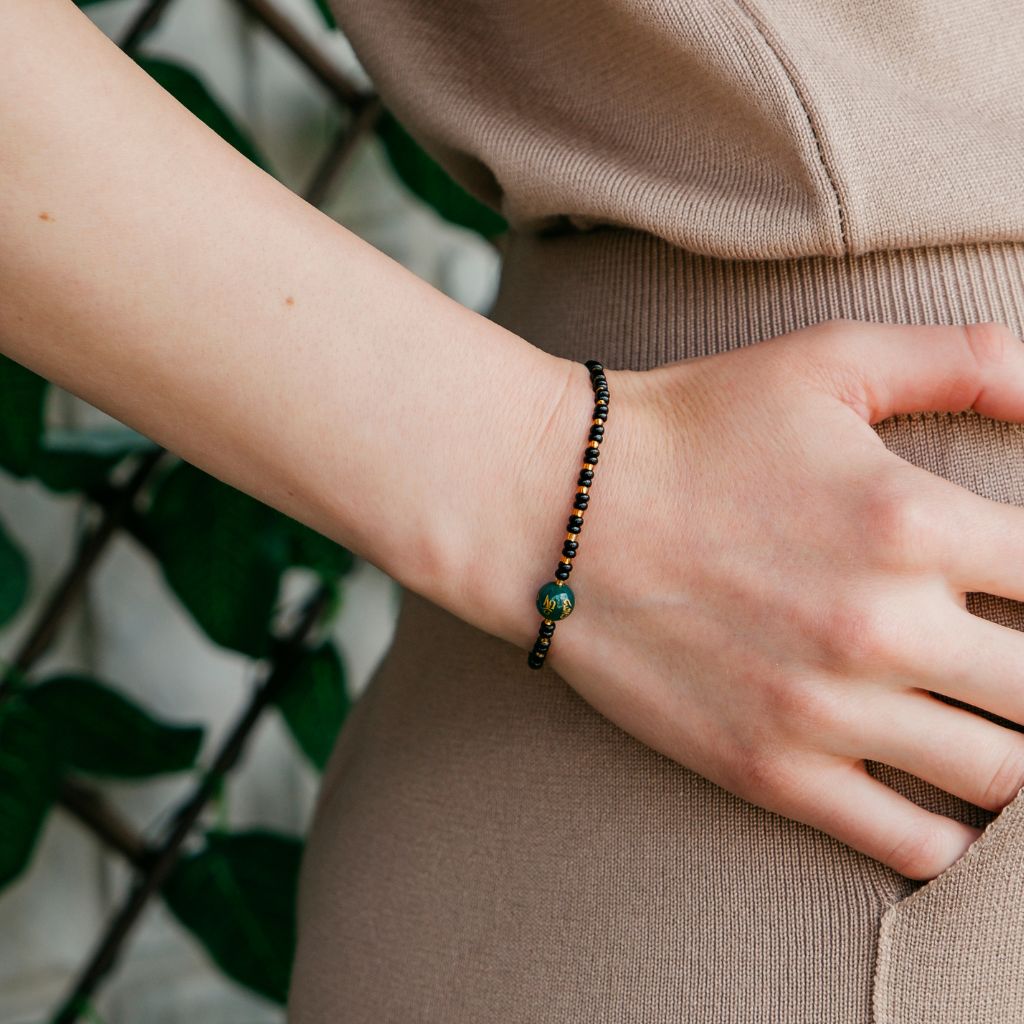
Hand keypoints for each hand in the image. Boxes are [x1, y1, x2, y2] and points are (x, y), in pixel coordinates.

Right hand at [540, 319, 1023, 880]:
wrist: (557, 509)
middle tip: (1009, 654)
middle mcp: (883, 627)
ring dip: (1017, 753)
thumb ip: (961, 358)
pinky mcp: (770, 770)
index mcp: (912, 521)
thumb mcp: (824, 361)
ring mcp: (826, 713)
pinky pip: (911, 844)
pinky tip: (951, 800)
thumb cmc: (688, 428)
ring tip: (991, 720)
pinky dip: (957, 838)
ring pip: (1002, 776)